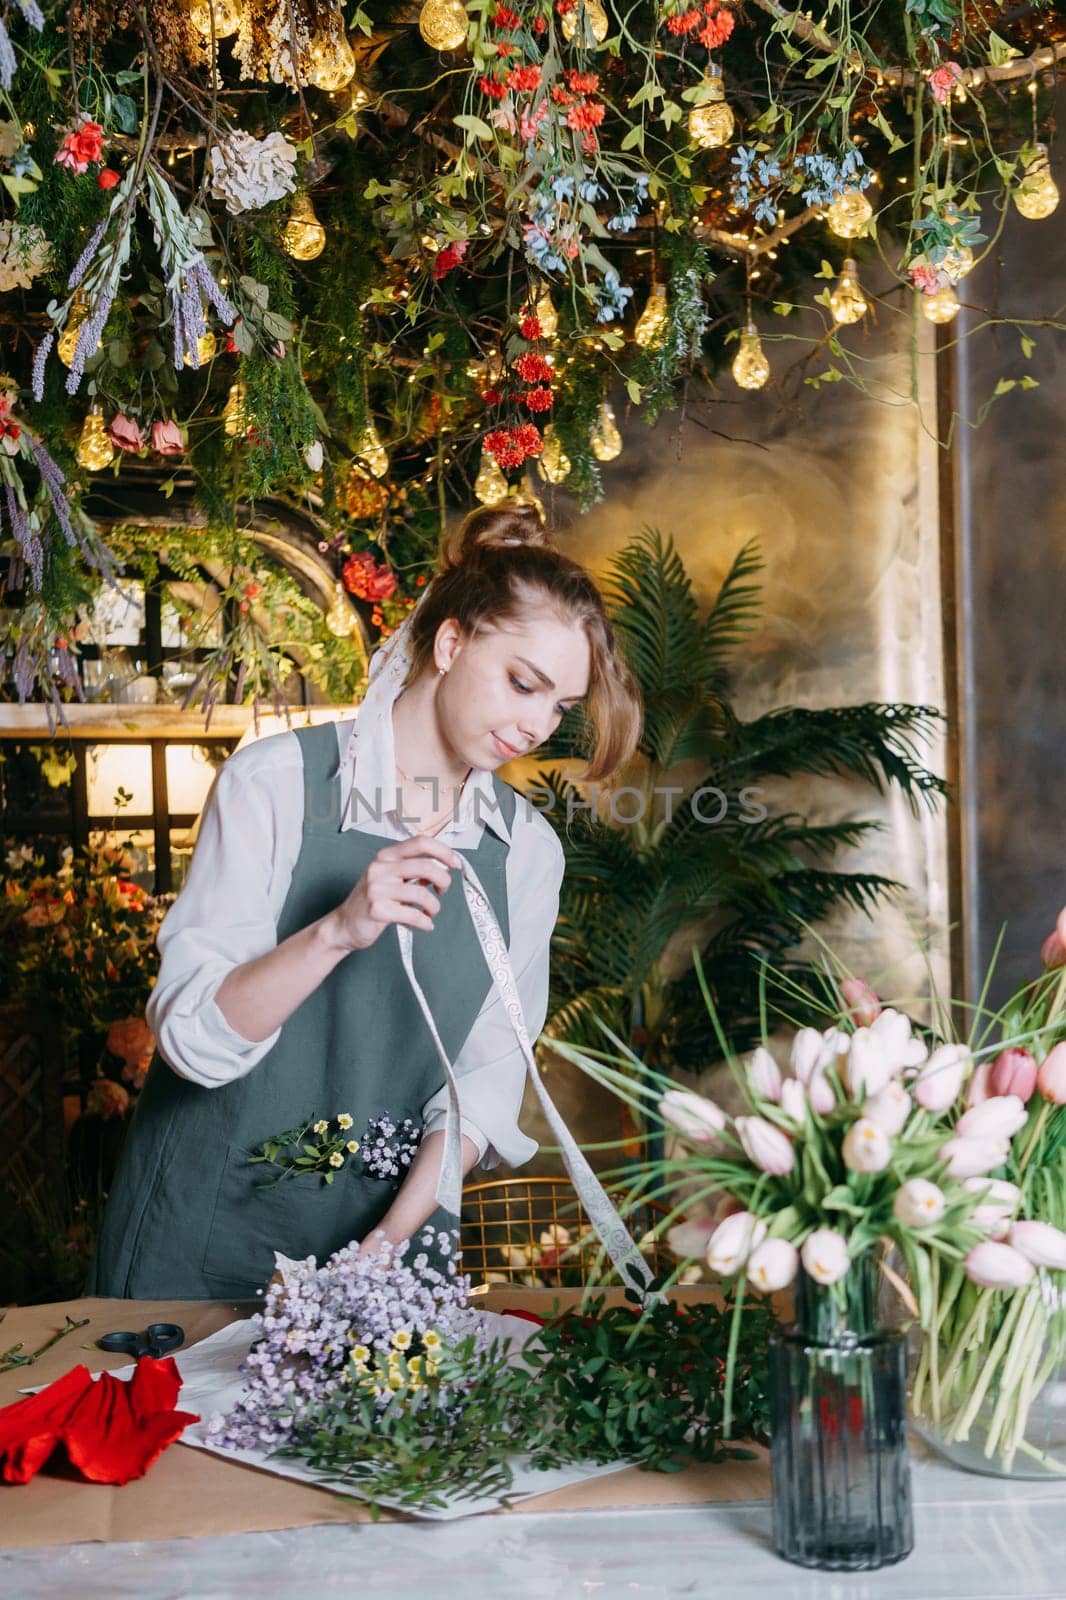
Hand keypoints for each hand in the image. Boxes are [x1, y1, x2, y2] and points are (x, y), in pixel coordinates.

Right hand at [326, 836, 461, 951]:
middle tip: (442, 891)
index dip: (443, 851)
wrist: (344, 925)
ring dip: (434, 906)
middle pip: (426, 866)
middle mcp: (380, 868)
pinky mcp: (377, 910)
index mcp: (385, 856)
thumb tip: (442, 865)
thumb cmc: (371, 901)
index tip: (455, 863)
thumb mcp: (388, 878)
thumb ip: (411, 869)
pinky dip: (425, 922)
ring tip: (431, 913)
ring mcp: (377, 889)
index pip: (420, 842)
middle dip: (444, 881)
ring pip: (421, 893)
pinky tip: (425, 925)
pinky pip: (413, 915)